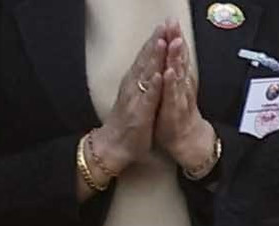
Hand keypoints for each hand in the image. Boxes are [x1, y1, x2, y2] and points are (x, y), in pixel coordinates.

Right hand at [90, 26, 166, 175]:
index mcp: (134, 83)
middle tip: (164, 25)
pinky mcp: (139, 114)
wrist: (114, 147)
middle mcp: (133, 87)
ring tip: (162, 42)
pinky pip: (147, 98)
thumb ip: (143, 84)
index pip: (145, 58)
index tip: (163, 27)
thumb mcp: (137, 99)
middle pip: (145, 61)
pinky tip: (159, 75)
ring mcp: (135, 100)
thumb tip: (150, 69)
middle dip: (155, 42)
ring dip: (154, 58)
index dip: (155, 42)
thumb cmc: (127, 124)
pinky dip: (153, 86)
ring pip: (146, 75)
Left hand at [154, 23, 217, 175]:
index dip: (173, 38)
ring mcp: (178, 99)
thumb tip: (173, 58)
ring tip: (175, 42)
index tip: (171, 22)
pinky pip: (172, 96)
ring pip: (177, 75)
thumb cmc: (177, 117)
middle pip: (178, 60)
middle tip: (175, 25)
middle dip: (176, 42)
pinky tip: (169, 72)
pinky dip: (171, 84)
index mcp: (176, 81)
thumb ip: (175, 75)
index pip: (174, 56)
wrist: (186, 142)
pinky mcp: (174, 112)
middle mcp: (179, 87)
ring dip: (176, 58)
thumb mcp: (174, 92)